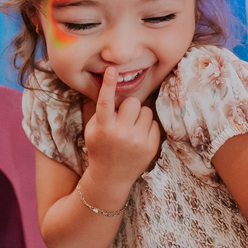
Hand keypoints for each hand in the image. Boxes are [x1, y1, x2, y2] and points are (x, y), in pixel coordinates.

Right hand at [83, 67, 160, 197]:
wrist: (111, 177)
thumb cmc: (100, 147)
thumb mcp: (93, 129)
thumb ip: (103, 111)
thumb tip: (115, 89)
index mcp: (104, 128)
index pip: (105, 102)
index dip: (109, 85)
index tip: (112, 69)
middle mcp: (121, 134)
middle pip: (132, 102)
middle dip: (128, 106)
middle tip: (123, 116)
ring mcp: (138, 141)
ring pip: (146, 111)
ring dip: (139, 116)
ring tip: (131, 128)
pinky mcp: (151, 146)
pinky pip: (154, 123)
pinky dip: (146, 127)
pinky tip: (138, 137)